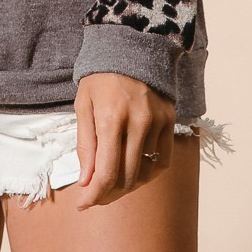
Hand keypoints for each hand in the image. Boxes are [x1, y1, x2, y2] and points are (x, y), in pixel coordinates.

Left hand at [73, 72, 175, 208]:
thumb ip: (85, 145)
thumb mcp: (83, 105)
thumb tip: (86, 182)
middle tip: (94, 196)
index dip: (94, 195)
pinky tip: (135, 171)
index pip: (106, 173)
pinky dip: (149, 172)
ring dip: (128, 185)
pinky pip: (163, 160)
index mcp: (110, 118)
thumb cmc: (100, 77)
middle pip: (127, 177)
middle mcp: (137, 123)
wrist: (131, 47)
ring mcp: (157, 123)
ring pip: (145, 172)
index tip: (83, 204)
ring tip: (112, 184)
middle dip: (108, 194)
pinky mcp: (169, 122)